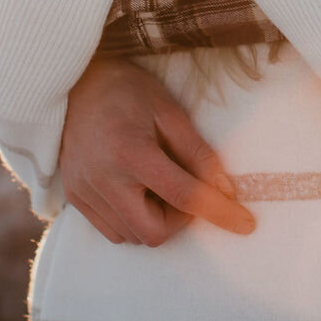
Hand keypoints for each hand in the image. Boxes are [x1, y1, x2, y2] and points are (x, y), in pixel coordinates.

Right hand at [60, 57, 256, 245]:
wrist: (76, 84)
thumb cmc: (128, 91)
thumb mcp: (170, 112)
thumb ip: (198, 153)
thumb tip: (225, 191)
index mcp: (131, 152)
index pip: (185, 196)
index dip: (220, 213)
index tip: (246, 224)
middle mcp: (103, 178)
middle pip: (154, 233)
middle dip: (179, 220)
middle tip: (183, 188)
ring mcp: (84, 191)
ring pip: (132, 236)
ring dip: (155, 221)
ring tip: (156, 185)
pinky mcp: (74, 197)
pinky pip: (111, 231)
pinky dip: (132, 221)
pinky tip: (135, 191)